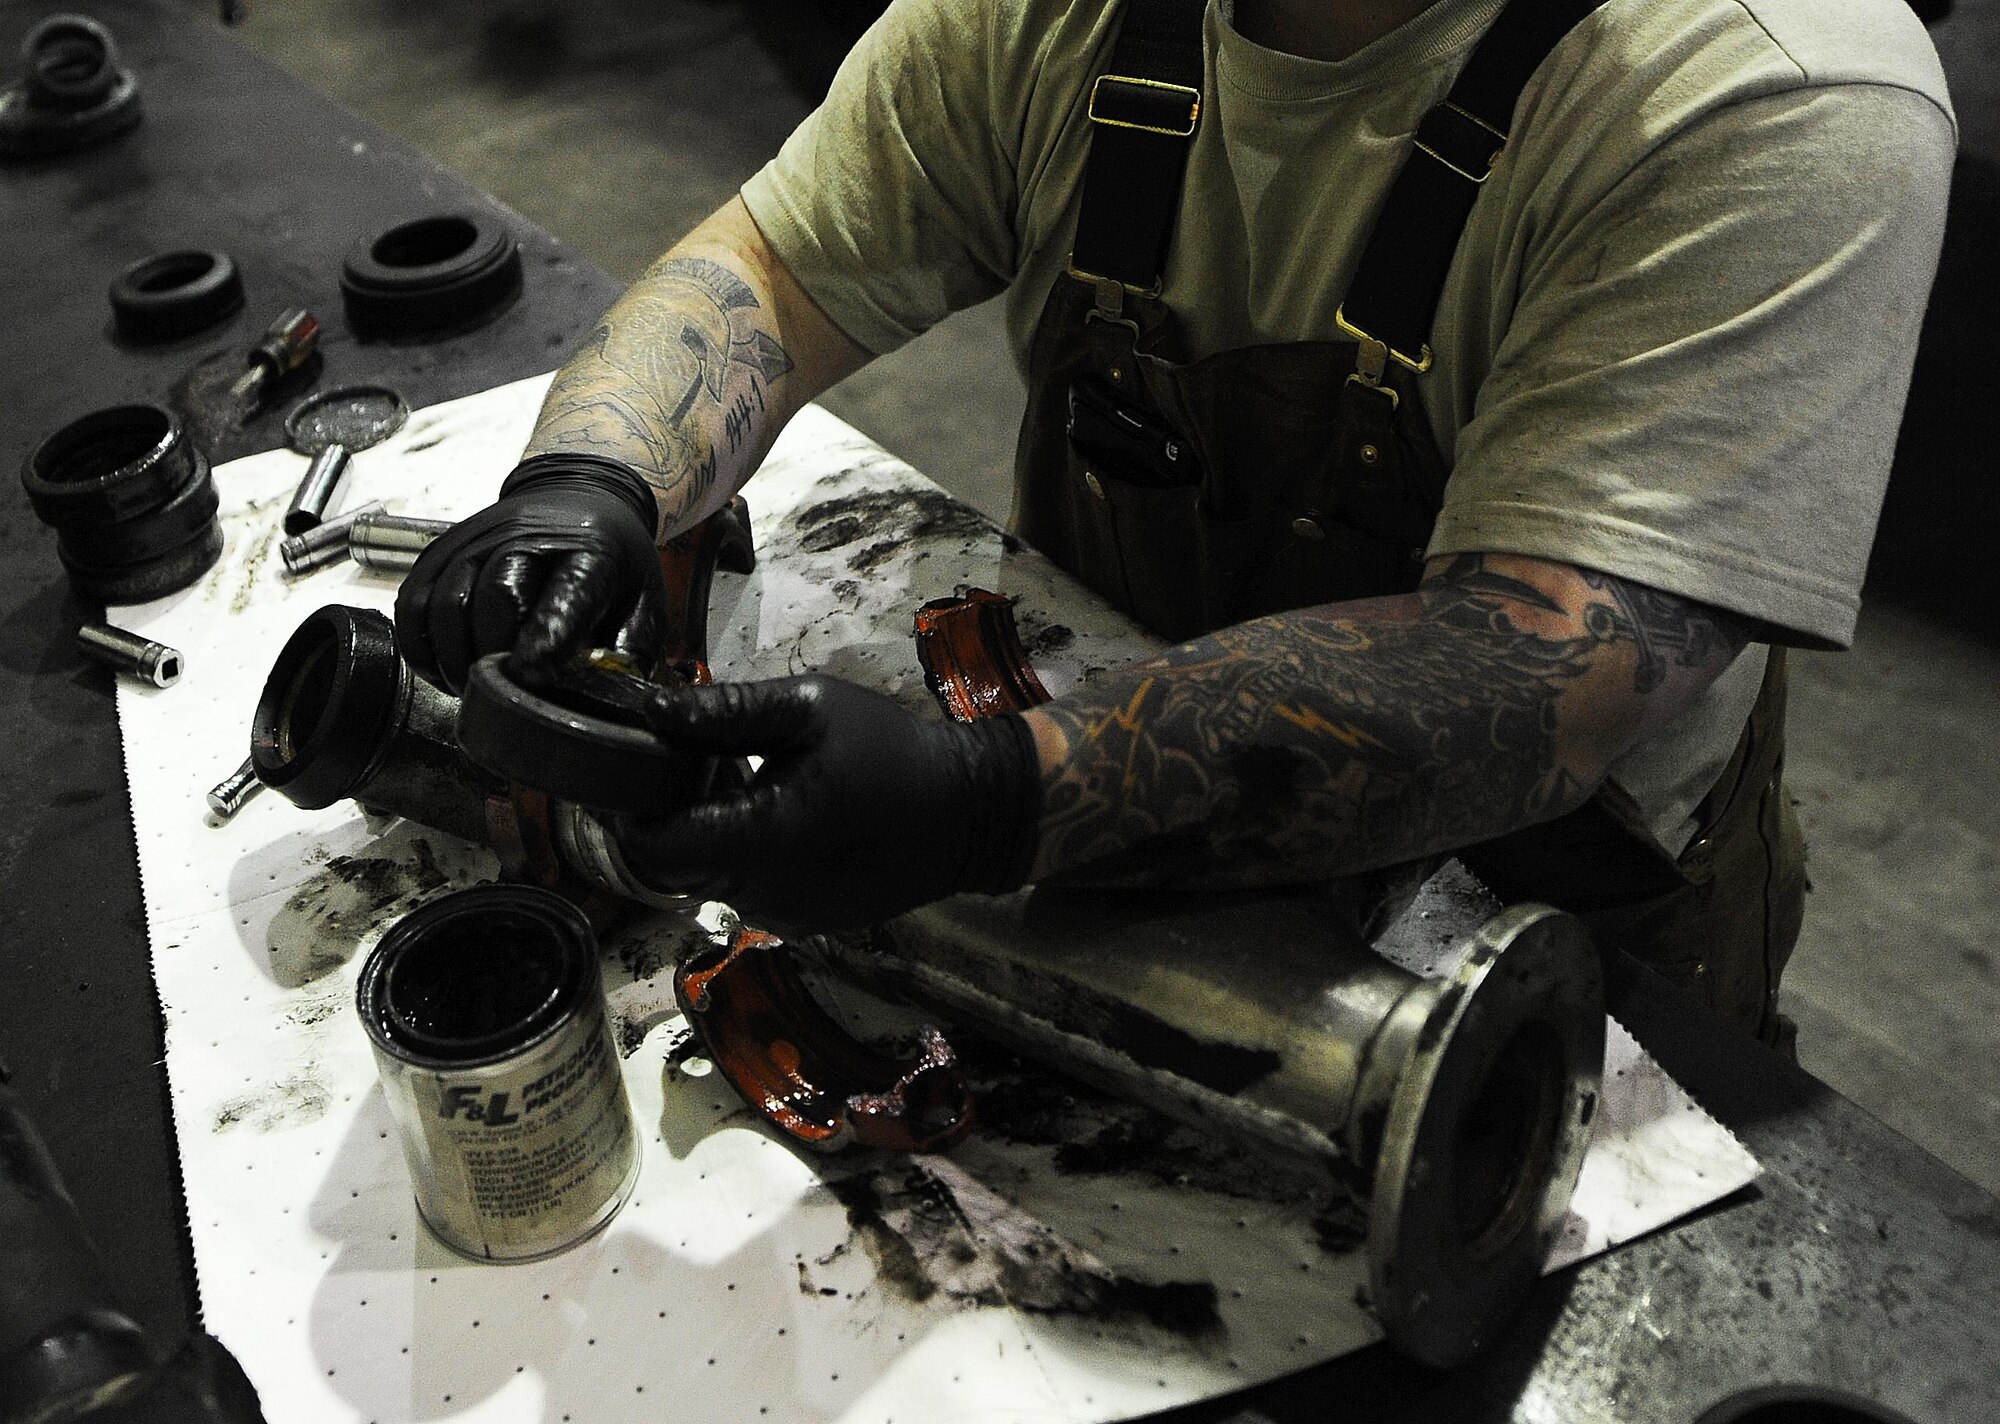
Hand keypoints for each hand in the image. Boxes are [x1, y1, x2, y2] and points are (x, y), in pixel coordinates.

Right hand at [394, 454, 666, 692]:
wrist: (577, 496)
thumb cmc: (609, 560)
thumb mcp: (643, 601)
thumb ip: (628, 652)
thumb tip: (606, 701)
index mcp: (590, 550)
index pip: (565, 593)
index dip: (546, 637)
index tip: (533, 675)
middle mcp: (526, 535)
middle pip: (494, 598)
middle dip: (495, 658)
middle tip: (503, 696)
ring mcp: (475, 538)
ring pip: (446, 604)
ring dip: (454, 660)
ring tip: (473, 689)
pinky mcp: (438, 551)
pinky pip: (412, 605)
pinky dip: (421, 648)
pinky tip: (444, 670)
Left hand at [613, 675, 1043, 937]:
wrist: (968, 813)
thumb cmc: (891, 751)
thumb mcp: (811, 709)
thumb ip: (725, 713)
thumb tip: (650, 709)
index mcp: (762, 838)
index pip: (655, 846)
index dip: (632, 809)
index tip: (638, 768)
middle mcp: (763, 894)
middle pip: (674, 866)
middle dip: (671, 816)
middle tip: (695, 763)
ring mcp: (783, 918)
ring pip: (709, 880)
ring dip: (709, 836)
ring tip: (743, 784)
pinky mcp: (802, 924)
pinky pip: (746, 892)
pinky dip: (744, 856)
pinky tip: (778, 816)